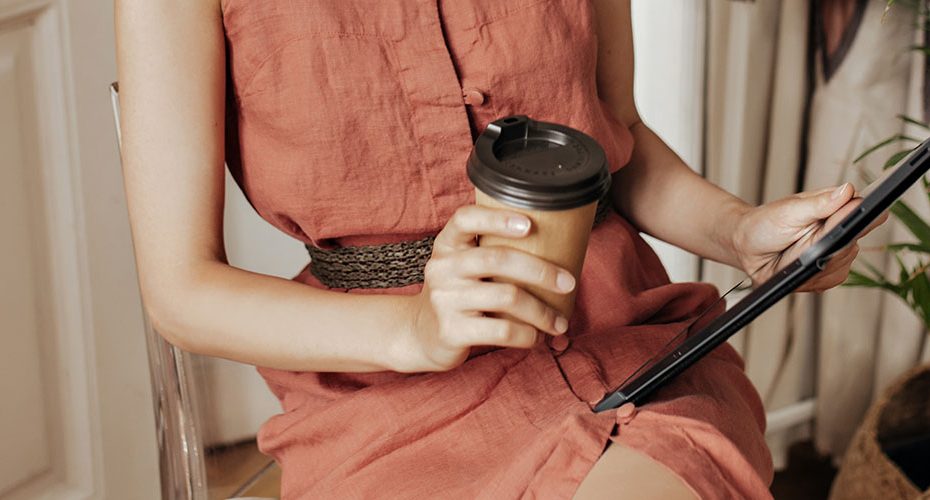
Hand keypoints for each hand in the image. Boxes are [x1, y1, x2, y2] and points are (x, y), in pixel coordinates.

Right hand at [396, 206, 574, 371]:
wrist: (421, 335)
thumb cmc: (458, 296)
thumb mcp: (462, 267)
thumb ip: (491, 254)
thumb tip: (557, 248)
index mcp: (446, 245)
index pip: (465, 219)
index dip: (497, 218)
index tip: (530, 224)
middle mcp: (441, 268)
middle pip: (497, 258)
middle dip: (541, 270)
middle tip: (568, 282)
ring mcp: (444, 300)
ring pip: (507, 296)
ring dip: (542, 312)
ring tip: (558, 322)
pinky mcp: (451, 330)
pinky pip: (502, 330)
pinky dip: (527, 335)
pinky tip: (535, 337)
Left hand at [731, 183, 888, 290]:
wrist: (746, 246)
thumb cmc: (767, 223)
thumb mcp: (790, 209)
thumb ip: (820, 203)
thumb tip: (848, 191)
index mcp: (837, 212)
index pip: (864, 214)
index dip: (864, 216)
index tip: (858, 215)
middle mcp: (841, 235)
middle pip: (851, 244)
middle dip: (828, 242)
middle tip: (807, 238)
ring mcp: (836, 258)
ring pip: (841, 264)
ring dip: (817, 260)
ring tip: (795, 252)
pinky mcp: (826, 278)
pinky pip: (829, 280)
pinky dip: (812, 276)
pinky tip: (799, 269)